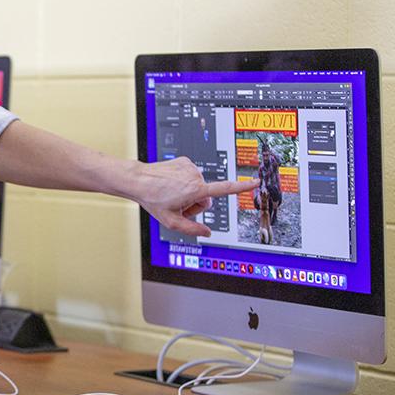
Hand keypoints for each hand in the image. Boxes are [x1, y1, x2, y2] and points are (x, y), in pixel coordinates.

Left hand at [131, 157, 257, 236]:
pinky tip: (171, 184)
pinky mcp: (185, 161)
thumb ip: (192, 229)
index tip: (256, 182)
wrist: (138, 180)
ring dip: (189, 193)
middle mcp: (196, 176)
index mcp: (195, 190)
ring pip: (199, 187)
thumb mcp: (171, 221)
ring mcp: (190, 167)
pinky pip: (191, 177)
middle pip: (206, 197)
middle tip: (178, 205)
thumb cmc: (153, 199)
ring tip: (172, 194)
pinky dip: (184, 182)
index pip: (224, 189)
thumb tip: (207, 233)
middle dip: (195, 204)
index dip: (242, 187)